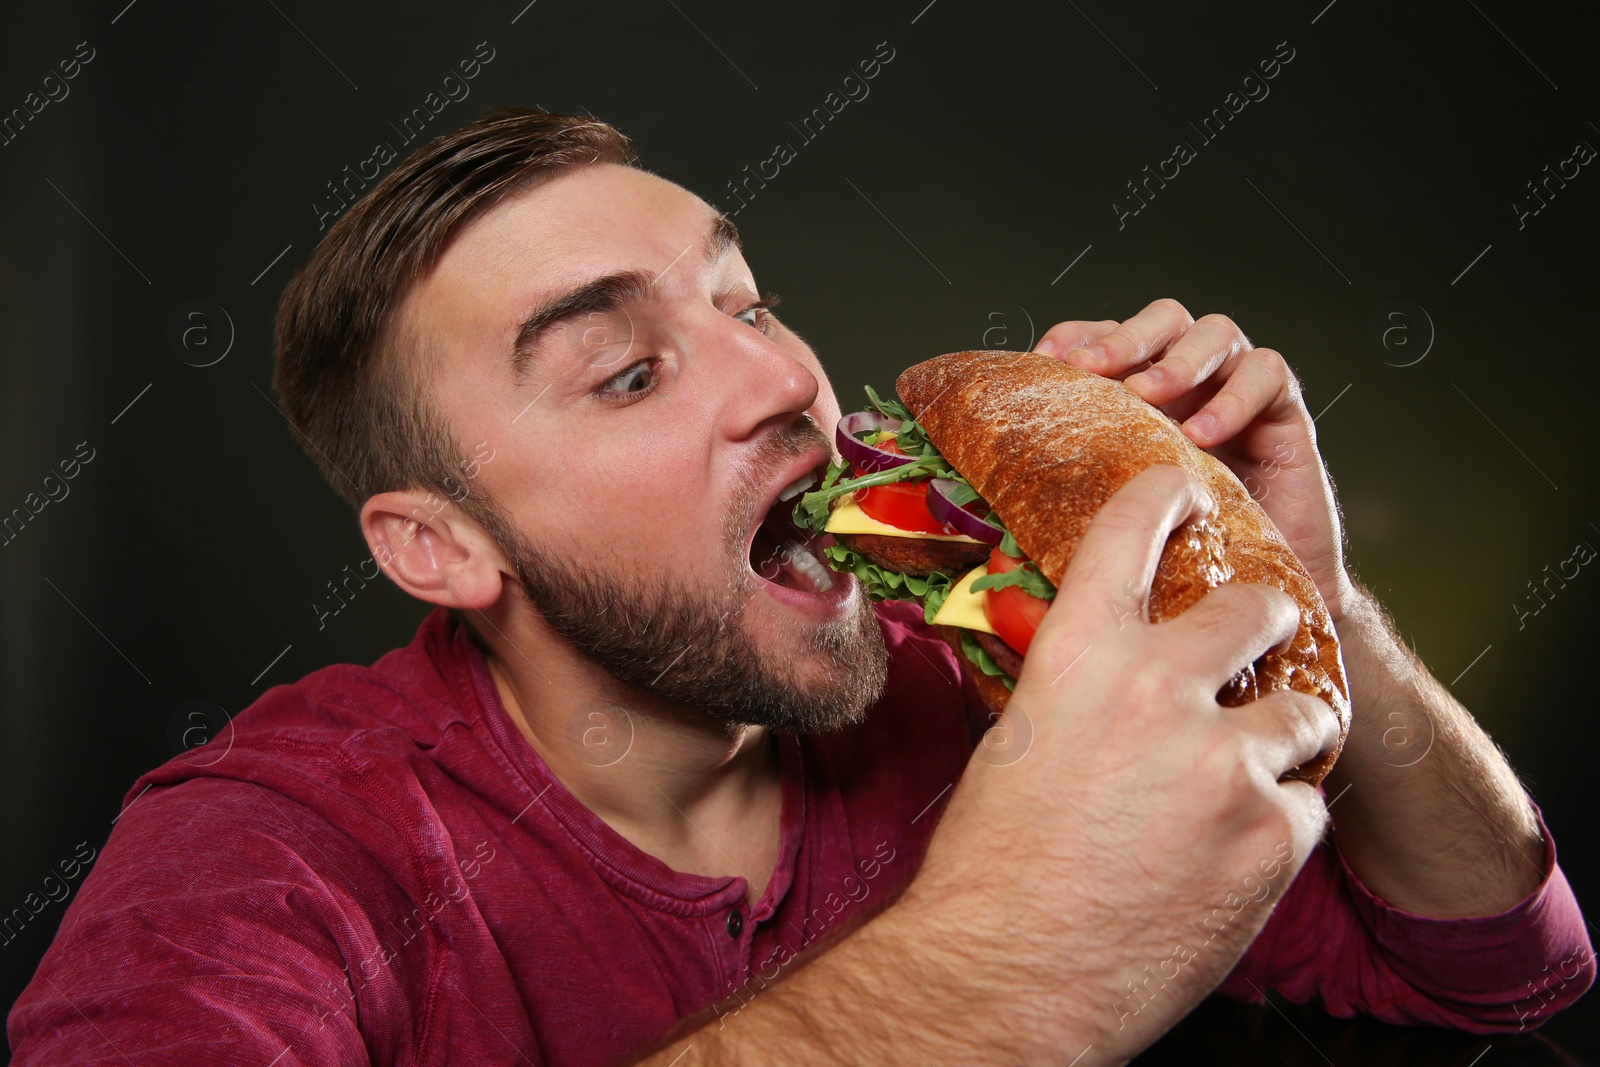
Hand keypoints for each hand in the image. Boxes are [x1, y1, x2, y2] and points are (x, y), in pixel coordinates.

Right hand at [906, 466, 1339, 1061]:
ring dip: (1285, 732)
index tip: (1185, 487)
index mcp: (1077, 654)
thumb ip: (1081, 686)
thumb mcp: (1020, 741)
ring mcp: (1225, 761)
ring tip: (1246, 771)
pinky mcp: (1273, 834)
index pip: (1131, 529)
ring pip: (1308, 706)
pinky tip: (1231, 849)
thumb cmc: (993, 866)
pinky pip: (1307, 800)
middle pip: (1257, 605)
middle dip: (1267, 619)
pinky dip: (1280, 819)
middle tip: (1260, 640)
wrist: (1007, 977)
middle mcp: (1157, 689)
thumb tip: (1119, 664)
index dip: (1166, 493)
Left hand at [1034, 299, 1357, 620]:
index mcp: (1142, 393)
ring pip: (1214, 333)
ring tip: (1147, 395)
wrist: (1262, 589)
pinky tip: (1204, 433)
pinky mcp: (1285, 413)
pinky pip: (1268, 374)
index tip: (1046, 360)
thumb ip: (1079, 487)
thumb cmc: (1186, 553)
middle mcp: (1190, 382)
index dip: (1077, 336)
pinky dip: (1234, 397)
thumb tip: (1000, 503)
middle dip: (1123, 338)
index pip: (1108, 337)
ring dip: (1176, 359)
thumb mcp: (1120, 510)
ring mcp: (1237, 390)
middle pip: (1161, 320)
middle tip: (1092, 368)